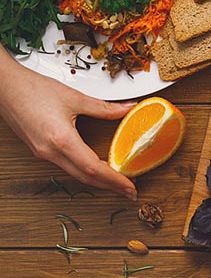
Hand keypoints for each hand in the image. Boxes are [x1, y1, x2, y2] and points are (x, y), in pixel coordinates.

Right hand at [0, 50, 136, 199]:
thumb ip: (104, 107)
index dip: (115, 180)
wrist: (3, 86)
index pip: (93, 169)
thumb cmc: (32, 89)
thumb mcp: (74, 97)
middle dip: (110, 186)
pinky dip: (84, 171)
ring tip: (117, 182)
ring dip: (97, 180)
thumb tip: (128, 109)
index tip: (131, 187)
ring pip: (75, 174)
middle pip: (85, 177)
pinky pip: (65, 166)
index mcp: (61, 140)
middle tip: (130, 192)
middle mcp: (50, 151)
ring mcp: (42, 153)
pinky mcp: (39, 150)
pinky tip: (95, 169)